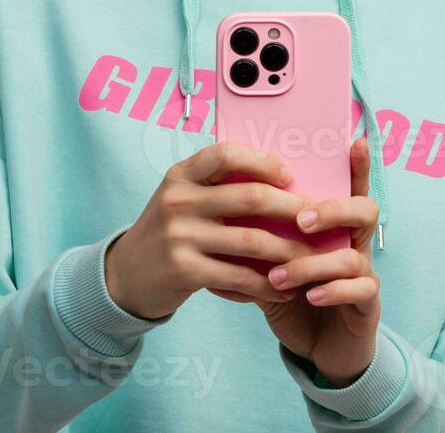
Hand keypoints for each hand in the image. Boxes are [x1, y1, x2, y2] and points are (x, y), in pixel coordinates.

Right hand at [104, 140, 323, 319]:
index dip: (263, 161)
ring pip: (251, 240)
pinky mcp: (184, 270)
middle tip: (319, 219)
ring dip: (289, 251)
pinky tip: (285, 291)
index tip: (289, 174)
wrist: (126, 276)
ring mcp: (179, 236)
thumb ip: (217, 187)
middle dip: (292, 208)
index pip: (226, 153)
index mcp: (182, 175)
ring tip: (313, 259)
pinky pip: (238, 276)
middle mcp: (179, 200)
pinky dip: (267, 285)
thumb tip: (282, 180)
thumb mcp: (183, 199)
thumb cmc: (170, 233)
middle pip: (249, 197)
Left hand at [216, 137, 382, 386]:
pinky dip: (332, 290)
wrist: (315, 348)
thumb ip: (257, 234)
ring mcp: (365, 273)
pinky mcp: (366, 306)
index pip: (348, 187)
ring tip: (281, 276)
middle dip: (334, 210)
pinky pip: (360, 290)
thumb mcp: (270, 261)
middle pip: (365, 210)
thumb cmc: (292, 295)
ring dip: (313, 263)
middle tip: (301, 220)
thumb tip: (220, 204)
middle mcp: (354, 244)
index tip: (352, 140)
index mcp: (333, 226)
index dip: (356, 164)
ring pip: (354, 256)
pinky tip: (309, 296)